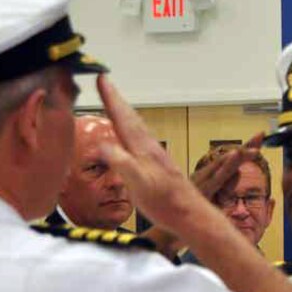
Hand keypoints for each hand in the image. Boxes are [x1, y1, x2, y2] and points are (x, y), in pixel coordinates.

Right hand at [97, 75, 202, 231]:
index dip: (111, 98)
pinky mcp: (158, 165)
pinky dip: (132, 130)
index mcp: (141, 148)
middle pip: (130, 118)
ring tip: (116, 103)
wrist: (188, 213)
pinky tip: (133, 137)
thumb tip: (102, 145)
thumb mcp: (137, 182)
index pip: (122, 118)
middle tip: (106, 83)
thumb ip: (121, 162)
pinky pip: (140, 139)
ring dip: (125, 113)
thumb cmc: (164, 201)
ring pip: (137, 127)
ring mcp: (155, 155)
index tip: (102, 78)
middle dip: (116, 100)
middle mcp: (149, 147)